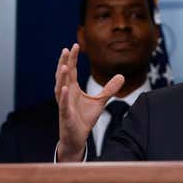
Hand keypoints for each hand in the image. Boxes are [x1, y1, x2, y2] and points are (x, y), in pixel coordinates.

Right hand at [54, 43, 123, 160]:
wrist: (77, 137)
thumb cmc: (84, 118)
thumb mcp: (100, 101)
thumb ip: (109, 89)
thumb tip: (122, 76)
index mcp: (73, 88)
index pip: (72, 70)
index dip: (73, 58)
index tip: (75, 45)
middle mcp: (66, 94)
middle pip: (64, 75)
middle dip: (65, 62)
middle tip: (67, 49)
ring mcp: (64, 104)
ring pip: (60, 88)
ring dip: (61, 77)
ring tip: (64, 65)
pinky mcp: (65, 115)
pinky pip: (63, 104)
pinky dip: (64, 96)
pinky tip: (65, 87)